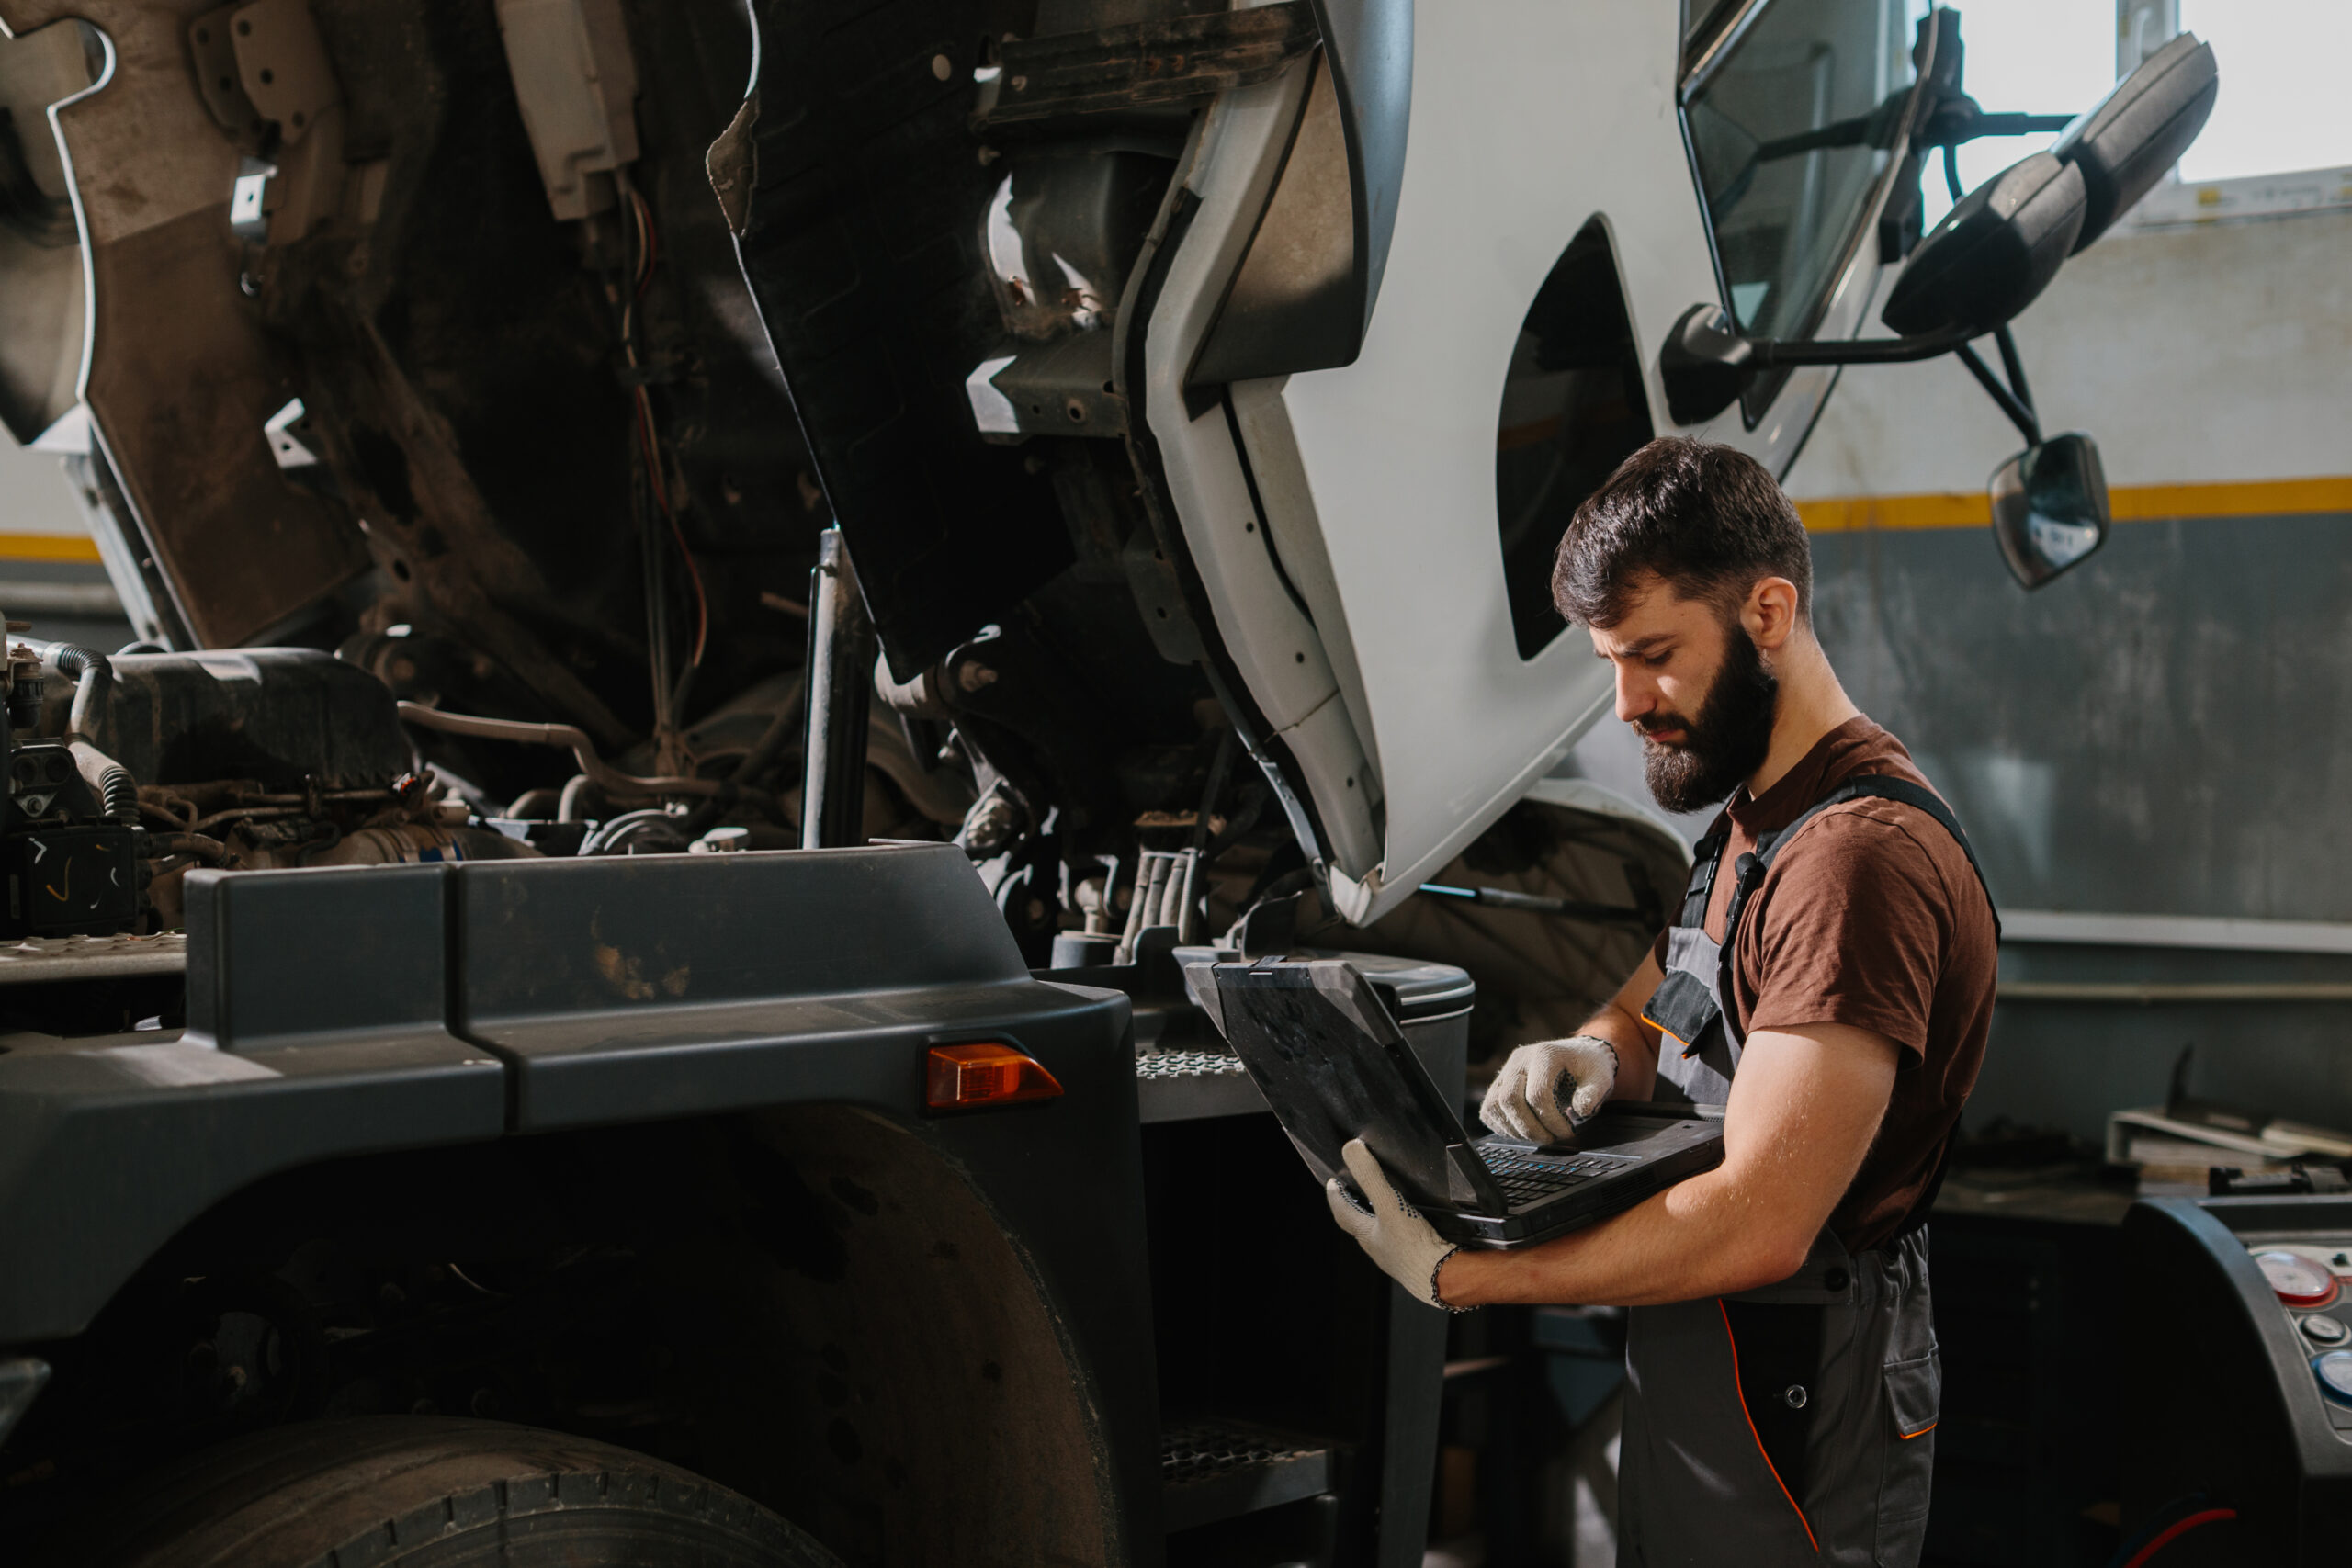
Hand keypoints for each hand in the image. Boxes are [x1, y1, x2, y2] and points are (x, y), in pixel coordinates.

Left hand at [1325, 1138, 1459, 1309]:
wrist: (1445, 1279)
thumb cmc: (1415, 1250)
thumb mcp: (1390, 1205)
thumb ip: (1371, 1177)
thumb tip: (1351, 1150)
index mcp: (1367, 1236)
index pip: (1343, 1212)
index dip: (1335, 1196)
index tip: (1332, 1183)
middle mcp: (1380, 1247)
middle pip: (1361, 1223)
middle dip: (1356, 1206)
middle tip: (1354, 1189)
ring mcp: (1399, 1255)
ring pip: (1383, 1232)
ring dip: (1381, 1216)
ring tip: (1387, 1200)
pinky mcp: (1420, 1257)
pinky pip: (1406, 1238)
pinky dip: (1405, 1225)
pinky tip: (1417, 1219)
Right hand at [1480, 1035, 1618, 1143]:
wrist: (1577, 1056)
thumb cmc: (1587, 1067)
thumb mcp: (1600, 1077)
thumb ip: (1593, 1093)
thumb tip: (1582, 1109)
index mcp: (1544, 1054)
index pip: (1537, 1094)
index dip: (1551, 1121)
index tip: (1568, 1132)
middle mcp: (1519, 1060)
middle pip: (1509, 1099)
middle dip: (1530, 1128)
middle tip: (1550, 1139)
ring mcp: (1505, 1071)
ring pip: (1493, 1105)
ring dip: (1515, 1130)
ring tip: (1538, 1136)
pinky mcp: (1498, 1084)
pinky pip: (1488, 1110)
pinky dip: (1503, 1127)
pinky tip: (1524, 1131)